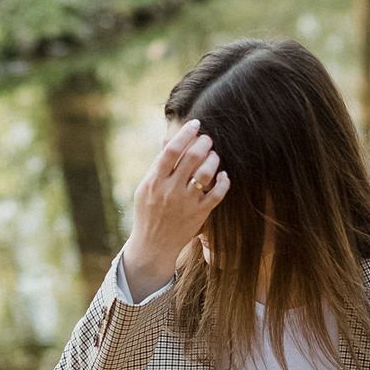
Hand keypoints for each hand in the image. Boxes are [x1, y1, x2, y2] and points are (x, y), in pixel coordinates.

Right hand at [121, 118, 228, 300]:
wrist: (152, 246)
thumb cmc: (148, 213)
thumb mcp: (145, 188)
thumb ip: (158, 164)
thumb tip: (167, 140)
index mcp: (154, 181)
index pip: (171, 151)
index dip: (185, 134)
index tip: (195, 124)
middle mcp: (169, 191)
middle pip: (191, 158)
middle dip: (203, 143)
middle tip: (207, 139)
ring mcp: (185, 203)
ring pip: (205, 173)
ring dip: (213, 159)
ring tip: (214, 155)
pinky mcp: (199, 215)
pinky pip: (216, 195)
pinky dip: (223, 182)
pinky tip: (224, 175)